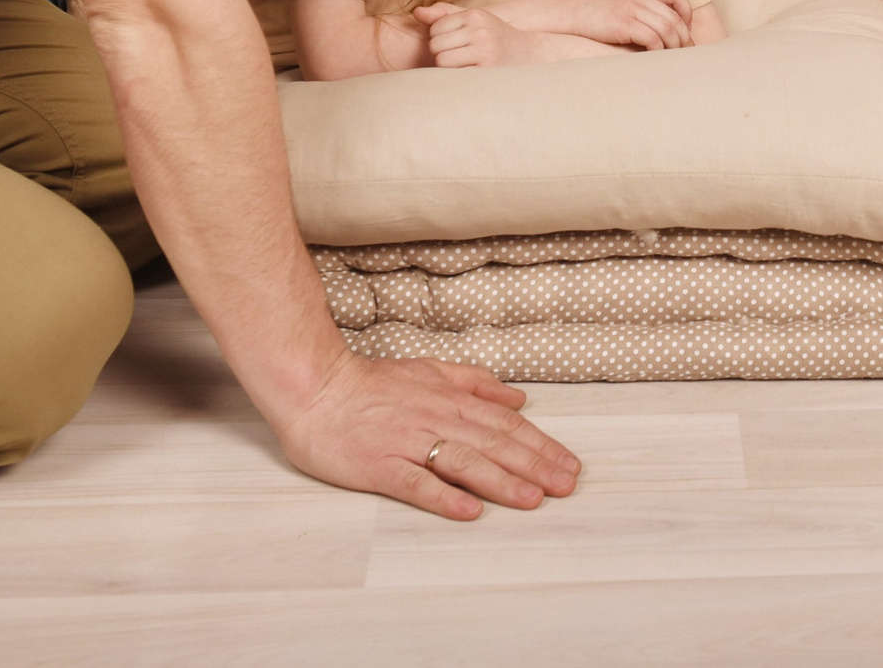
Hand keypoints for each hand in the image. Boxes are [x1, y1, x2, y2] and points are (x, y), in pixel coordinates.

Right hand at [274, 346, 581, 521]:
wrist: (314, 387)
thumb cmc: (370, 383)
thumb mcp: (430, 371)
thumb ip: (475, 383)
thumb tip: (518, 399)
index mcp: (449, 400)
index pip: (505, 424)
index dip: (540, 445)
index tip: (568, 465)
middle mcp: (435, 419)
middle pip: (493, 444)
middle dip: (534, 465)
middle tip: (566, 486)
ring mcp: (406, 442)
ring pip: (462, 461)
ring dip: (501, 481)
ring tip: (533, 500)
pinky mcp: (377, 465)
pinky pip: (414, 483)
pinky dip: (443, 496)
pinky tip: (469, 511)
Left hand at [415, 3, 539, 67]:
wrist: (529, 54)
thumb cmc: (495, 37)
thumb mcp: (475, 20)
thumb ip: (445, 15)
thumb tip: (416, 12)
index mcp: (475, 15)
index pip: (435, 29)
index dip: (439, 40)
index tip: (452, 45)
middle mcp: (480, 30)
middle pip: (436, 46)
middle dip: (440, 54)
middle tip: (455, 58)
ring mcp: (484, 50)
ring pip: (442, 61)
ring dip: (446, 68)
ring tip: (460, 67)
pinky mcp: (487, 69)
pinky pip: (455, 76)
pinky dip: (456, 78)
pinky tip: (467, 75)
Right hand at [561, 0, 696, 50]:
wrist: (565, 13)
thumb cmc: (590, 12)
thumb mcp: (619, 0)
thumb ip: (639, 6)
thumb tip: (659, 26)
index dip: (686, 13)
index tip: (685, 29)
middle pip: (675, 17)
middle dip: (684, 37)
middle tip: (686, 53)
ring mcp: (631, 8)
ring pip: (667, 29)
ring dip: (674, 47)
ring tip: (672, 59)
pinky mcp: (623, 24)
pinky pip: (652, 39)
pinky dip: (658, 51)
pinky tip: (655, 59)